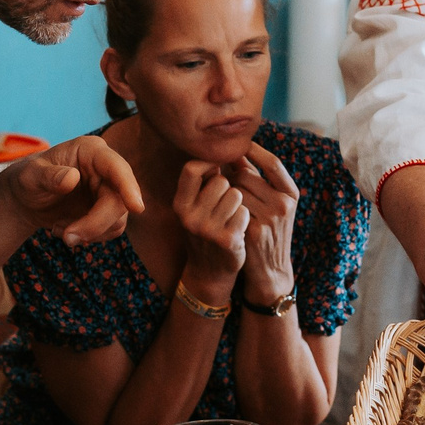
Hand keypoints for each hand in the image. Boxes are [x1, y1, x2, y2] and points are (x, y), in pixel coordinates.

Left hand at [6, 134, 146, 248]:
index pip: (117, 168)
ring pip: (118, 219)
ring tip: (60, 231)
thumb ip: (49, 177)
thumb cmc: (27, 181)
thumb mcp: (30, 177)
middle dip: (96, 224)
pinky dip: (89, 236)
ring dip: (90, 233)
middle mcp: (106, 169)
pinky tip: (67, 229)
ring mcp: (110, 190)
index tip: (136, 207)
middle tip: (67, 239)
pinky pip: (112, 229)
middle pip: (120, 200)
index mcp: (91, 151)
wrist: (26, 200)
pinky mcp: (108, 210)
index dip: (128, 186)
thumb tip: (72, 178)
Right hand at [174, 160, 249, 294]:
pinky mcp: (226, 239)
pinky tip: (237, 229)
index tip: (220, 167)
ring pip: (235, 194)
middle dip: (228, 188)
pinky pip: (243, 212)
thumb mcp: (195, 209)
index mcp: (180, 204)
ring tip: (231, 217)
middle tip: (225, 205)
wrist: (210, 272)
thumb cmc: (206, 232)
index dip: (209, 162)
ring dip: (238, 203)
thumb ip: (204, 183)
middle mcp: (189, 216)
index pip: (192, 168)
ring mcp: (207, 229)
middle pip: (220, 181)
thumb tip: (220, 153)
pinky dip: (244, 217)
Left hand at [229, 143, 299, 305]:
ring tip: (227, 204)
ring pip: (235, 190)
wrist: (271, 271)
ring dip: (226, 193)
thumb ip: (260, 180)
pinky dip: (224, 208)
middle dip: (232, 177)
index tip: (239, 146)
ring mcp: (269, 218)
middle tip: (227, 186)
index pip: (273, 163)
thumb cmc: (269, 232)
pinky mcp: (252, 231)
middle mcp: (283, 204)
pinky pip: (229, 208)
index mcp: (292, 194)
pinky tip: (224, 216)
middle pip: (247, 175)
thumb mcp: (275, 206)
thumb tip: (238, 152)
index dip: (254, 151)